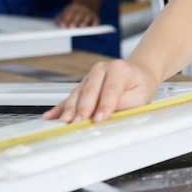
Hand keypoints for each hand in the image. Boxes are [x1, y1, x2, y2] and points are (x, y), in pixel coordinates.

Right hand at [42, 60, 157, 122]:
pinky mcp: (83, 84)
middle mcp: (102, 69)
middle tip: (78, 122)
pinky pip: (71, 97)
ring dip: (70, 108)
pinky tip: (51, 115)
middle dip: (83, 108)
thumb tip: (107, 115)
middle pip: (90, 91)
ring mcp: (91, 76)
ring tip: (65, 120)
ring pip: (78, 93)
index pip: (110, 90)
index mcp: (119, 69)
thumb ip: (124, 104)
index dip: (104, 106)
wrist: (138, 74)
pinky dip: (61, 107)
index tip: (99, 119)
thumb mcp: (140, 96)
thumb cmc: (139, 85)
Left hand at [54, 2, 99, 27]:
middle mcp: (81, 10)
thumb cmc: (73, 14)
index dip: (65, 20)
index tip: (62, 26)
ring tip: (81, 27)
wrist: (86, 5)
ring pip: (87, 17)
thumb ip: (60, 18)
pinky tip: (94, 26)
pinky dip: (95, 22)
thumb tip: (57, 23)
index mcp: (72, 8)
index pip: (68, 14)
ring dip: (84, 22)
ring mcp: (89, 13)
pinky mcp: (96, 17)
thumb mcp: (66, 12)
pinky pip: (96, 19)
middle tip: (71, 27)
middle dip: (74, 21)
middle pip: (77, 15)